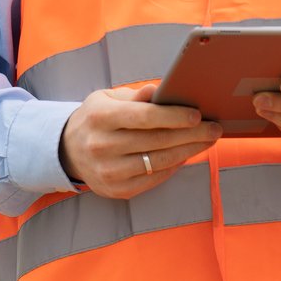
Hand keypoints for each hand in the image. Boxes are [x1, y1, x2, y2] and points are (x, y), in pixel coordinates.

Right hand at [58, 84, 221, 199]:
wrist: (66, 151)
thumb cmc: (95, 119)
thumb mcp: (107, 98)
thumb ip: (136, 96)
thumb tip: (161, 90)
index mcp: (101, 117)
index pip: (144, 117)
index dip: (173, 116)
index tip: (197, 115)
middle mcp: (102, 146)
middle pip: (157, 141)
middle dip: (191, 134)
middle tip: (214, 128)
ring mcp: (109, 171)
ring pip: (159, 162)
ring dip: (188, 152)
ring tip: (207, 141)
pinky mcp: (117, 190)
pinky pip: (153, 179)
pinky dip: (173, 167)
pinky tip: (186, 155)